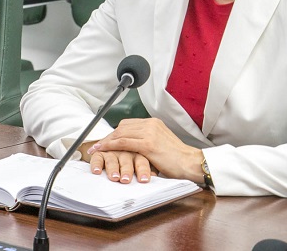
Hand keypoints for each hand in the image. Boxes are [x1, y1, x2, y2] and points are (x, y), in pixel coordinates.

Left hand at [86, 118, 202, 181]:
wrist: (190, 163)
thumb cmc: (176, 158)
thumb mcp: (160, 143)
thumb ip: (147, 140)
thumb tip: (132, 146)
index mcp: (153, 122)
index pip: (127, 124)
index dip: (114, 132)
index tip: (105, 140)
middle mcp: (150, 124)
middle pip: (122, 127)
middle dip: (108, 136)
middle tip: (98, 145)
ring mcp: (149, 132)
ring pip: (120, 133)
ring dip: (106, 141)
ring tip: (96, 148)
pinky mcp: (148, 143)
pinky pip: (123, 142)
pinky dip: (111, 145)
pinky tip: (103, 150)